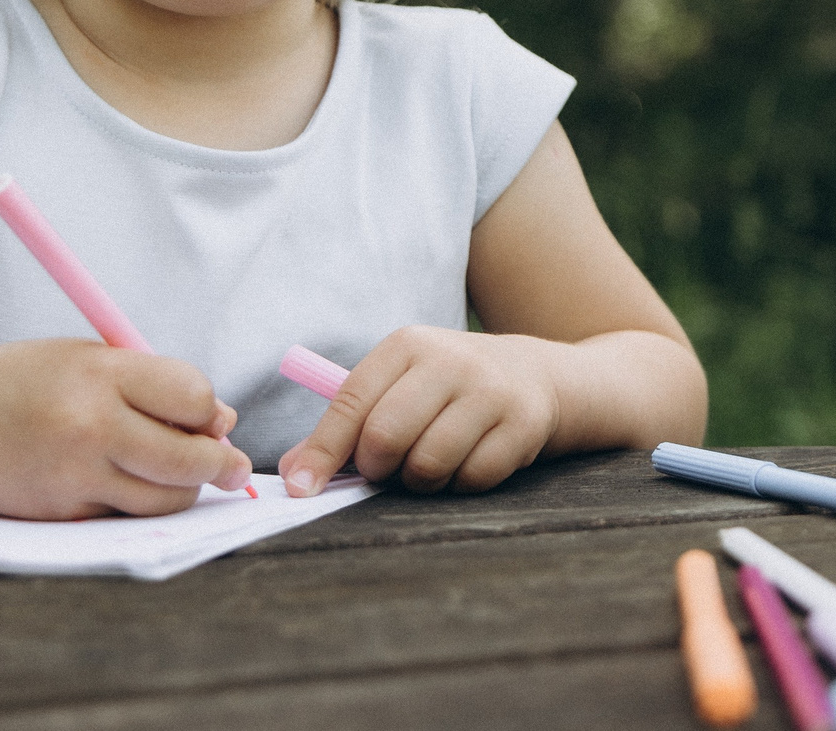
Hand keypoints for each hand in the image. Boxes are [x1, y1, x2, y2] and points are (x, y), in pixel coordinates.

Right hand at [0, 339, 251, 519]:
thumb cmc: (30, 382)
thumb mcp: (92, 359)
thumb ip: (158, 385)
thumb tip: (224, 423)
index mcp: (102, 374)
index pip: (191, 396)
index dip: (209, 410)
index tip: (211, 417)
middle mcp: (89, 425)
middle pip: (187, 458)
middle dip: (221, 465)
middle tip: (234, 467)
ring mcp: (73, 475)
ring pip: (164, 498)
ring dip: (185, 491)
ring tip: (183, 475)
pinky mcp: (62, 512)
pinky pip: (126, 516)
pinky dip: (139, 505)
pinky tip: (129, 484)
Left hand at [278, 326, 560, 496]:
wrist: (538, 376)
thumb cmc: (448, 389)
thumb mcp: (399, 386)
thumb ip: (347, 425)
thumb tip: (297, 474)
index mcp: (408, 345)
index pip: (350, 402)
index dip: (322, 452)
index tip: (300, 490)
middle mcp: (450, 360)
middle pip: (385, 438)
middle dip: (378, 469)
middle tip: (389, 468)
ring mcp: (491, 391)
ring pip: (428, 465)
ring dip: (420, 482)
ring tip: (430, 463)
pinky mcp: (523, 423)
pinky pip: (472, 479)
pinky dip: (461, 484)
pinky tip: (468, 461)